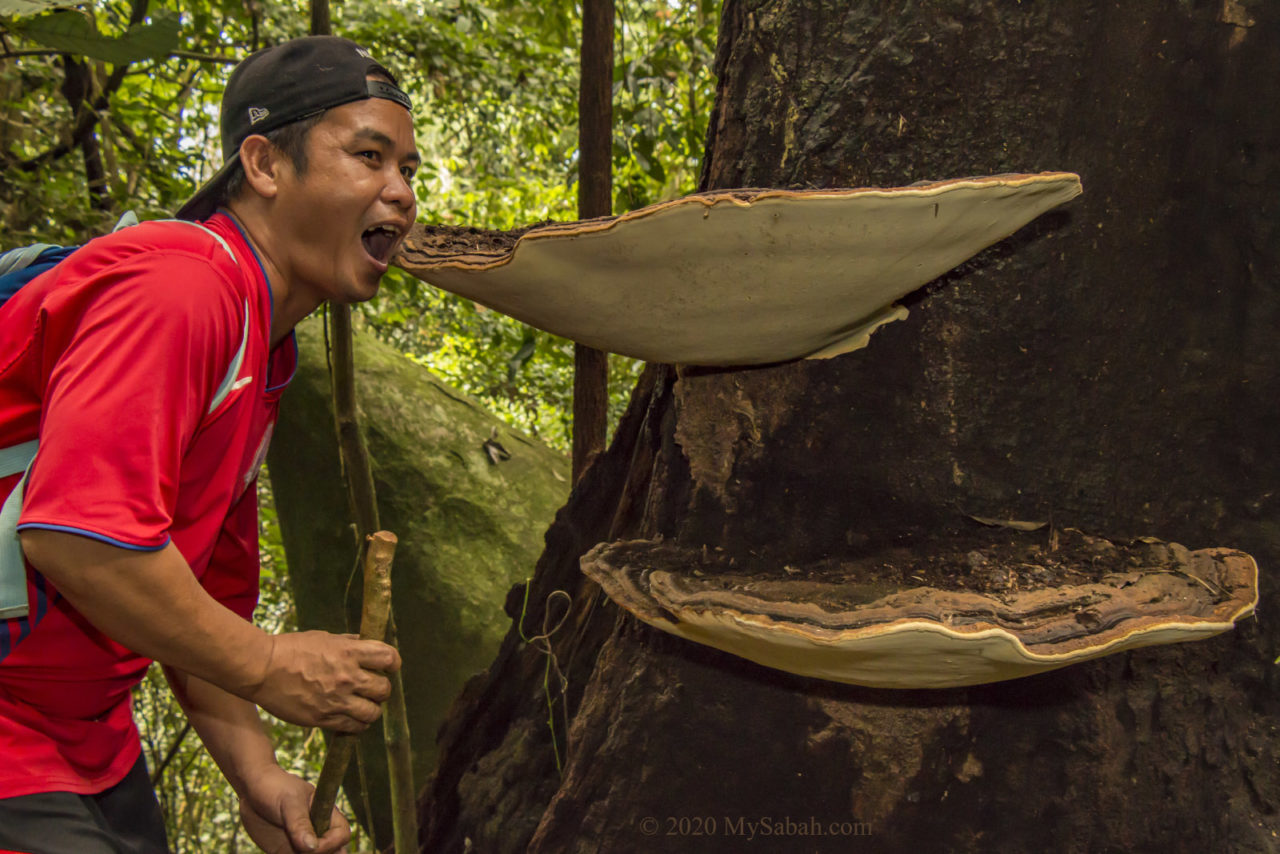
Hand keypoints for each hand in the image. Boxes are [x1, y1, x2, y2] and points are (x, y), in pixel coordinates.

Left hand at [240, 765, 349, 853]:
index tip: (310, 847)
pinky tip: (278, 853)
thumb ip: (300, 823)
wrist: (251, 790)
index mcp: (326, 814)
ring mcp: (302, 843)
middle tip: (301, 853)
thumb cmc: (275, 787)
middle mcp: (317, 831)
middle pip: (333, 852)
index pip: (342, 834)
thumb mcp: (289, 802)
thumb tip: (312, 847)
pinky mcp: (285, 851)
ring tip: (289, 851)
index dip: (331, 844)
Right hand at [244, 631, 400, 731]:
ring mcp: (336, 700)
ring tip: (362, 706)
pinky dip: (356, 724)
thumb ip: (348, 643)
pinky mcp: (323, 718)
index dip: (393, 663)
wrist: (261, 669)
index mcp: (348, 652)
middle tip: (372, 689)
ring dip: (371, 709)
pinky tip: (350, 717)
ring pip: (372, 713)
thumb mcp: (324, 637)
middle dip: (381, 689)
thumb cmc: (291, 649)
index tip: (390, 666)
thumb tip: (366, 643)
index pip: (389, 658)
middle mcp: (347, 677)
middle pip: (384, 689)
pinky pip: (353, 727)